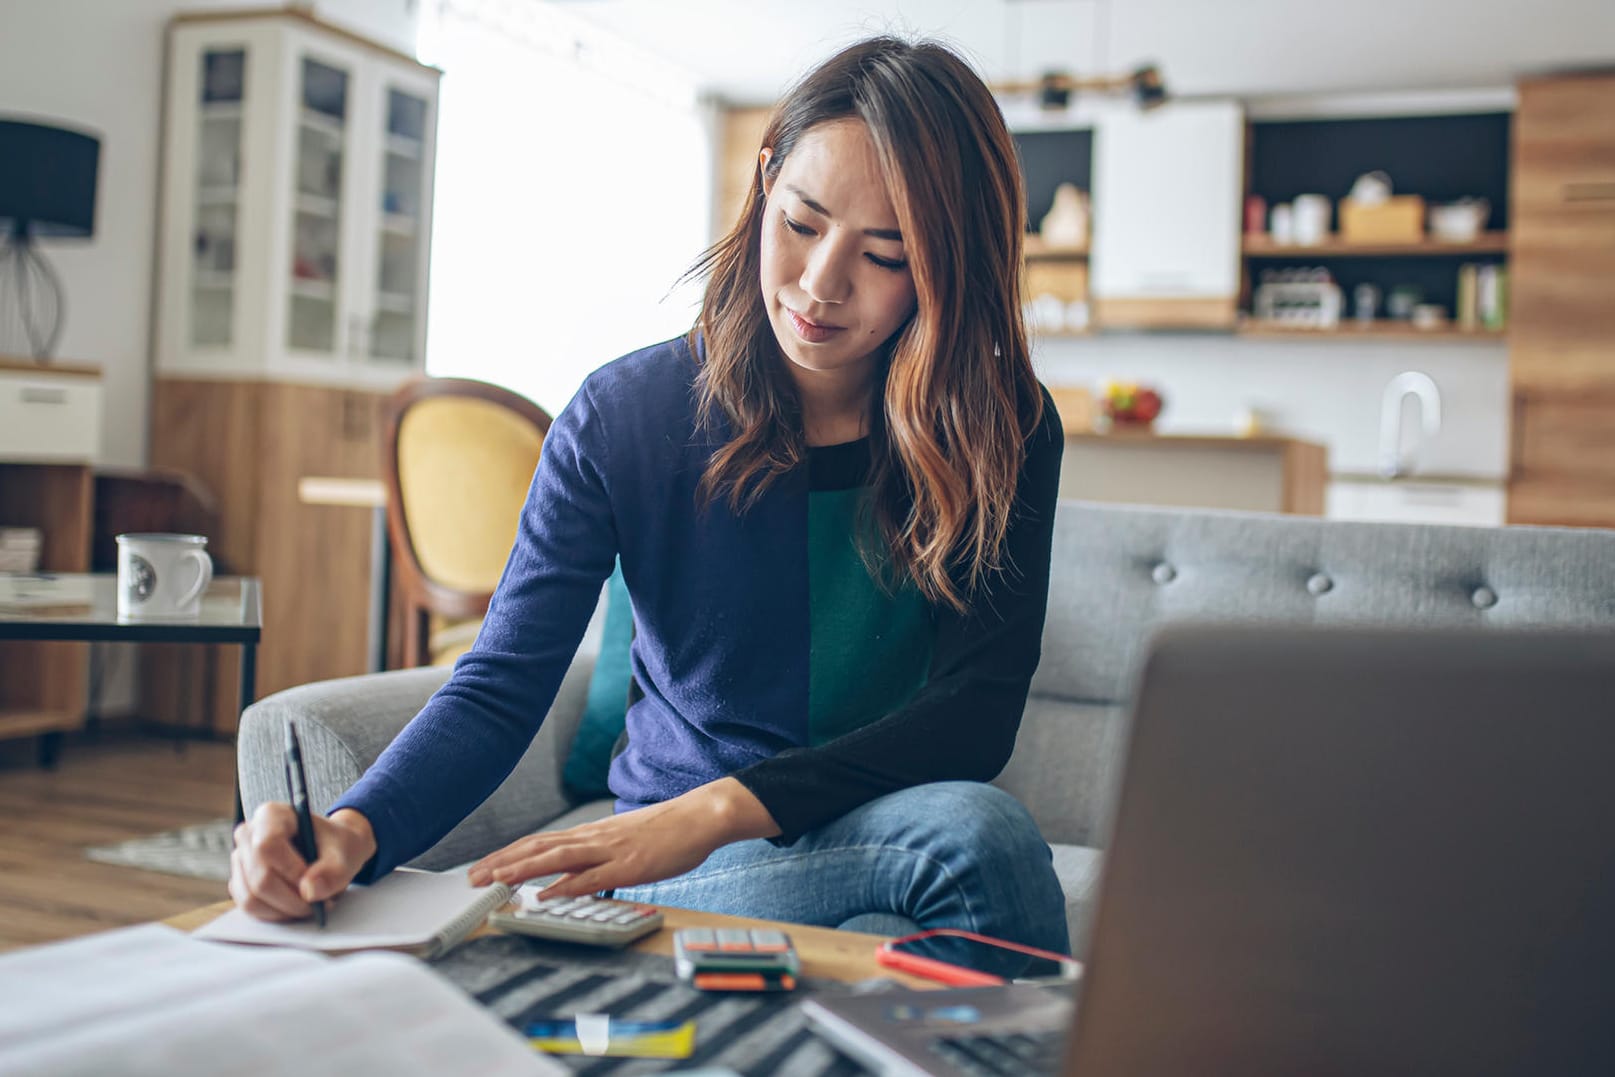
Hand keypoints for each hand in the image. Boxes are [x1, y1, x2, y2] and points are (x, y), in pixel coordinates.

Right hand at [229, 804, 376, 921]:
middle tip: (318, 905)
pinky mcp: (241, 882)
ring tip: (310, 906)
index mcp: (272, 815)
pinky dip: (275, 914)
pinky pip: (250, 908)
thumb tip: (309, 891)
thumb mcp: (346, 853)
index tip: (312, 884)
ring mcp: (240, 860)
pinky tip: (296, 907)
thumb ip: (333, 871)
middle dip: (291, 899)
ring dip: (284, 910)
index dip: (290, 871)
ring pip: (251, 898)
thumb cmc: (337, 845)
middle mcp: (249, 835)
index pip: (267, 846)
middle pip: (258, 878)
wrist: (333, 851)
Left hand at [467, 777, 778, 897]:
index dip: (508, 855)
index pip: (540, 843)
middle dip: (502, 863)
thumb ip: (597, 858)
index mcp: (591, 834)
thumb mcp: (624, 842)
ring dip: (522, 870)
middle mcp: (593, 838)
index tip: (483, 868)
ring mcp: (610, 850)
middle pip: (538, 848)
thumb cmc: (666, 832)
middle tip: (472, 879)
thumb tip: (571, 876)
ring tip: (495, 881)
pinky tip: (546, 893)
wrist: (700, 816)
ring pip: (557, 859)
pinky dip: (566, 884)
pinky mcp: (629, 864)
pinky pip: (592, 876)